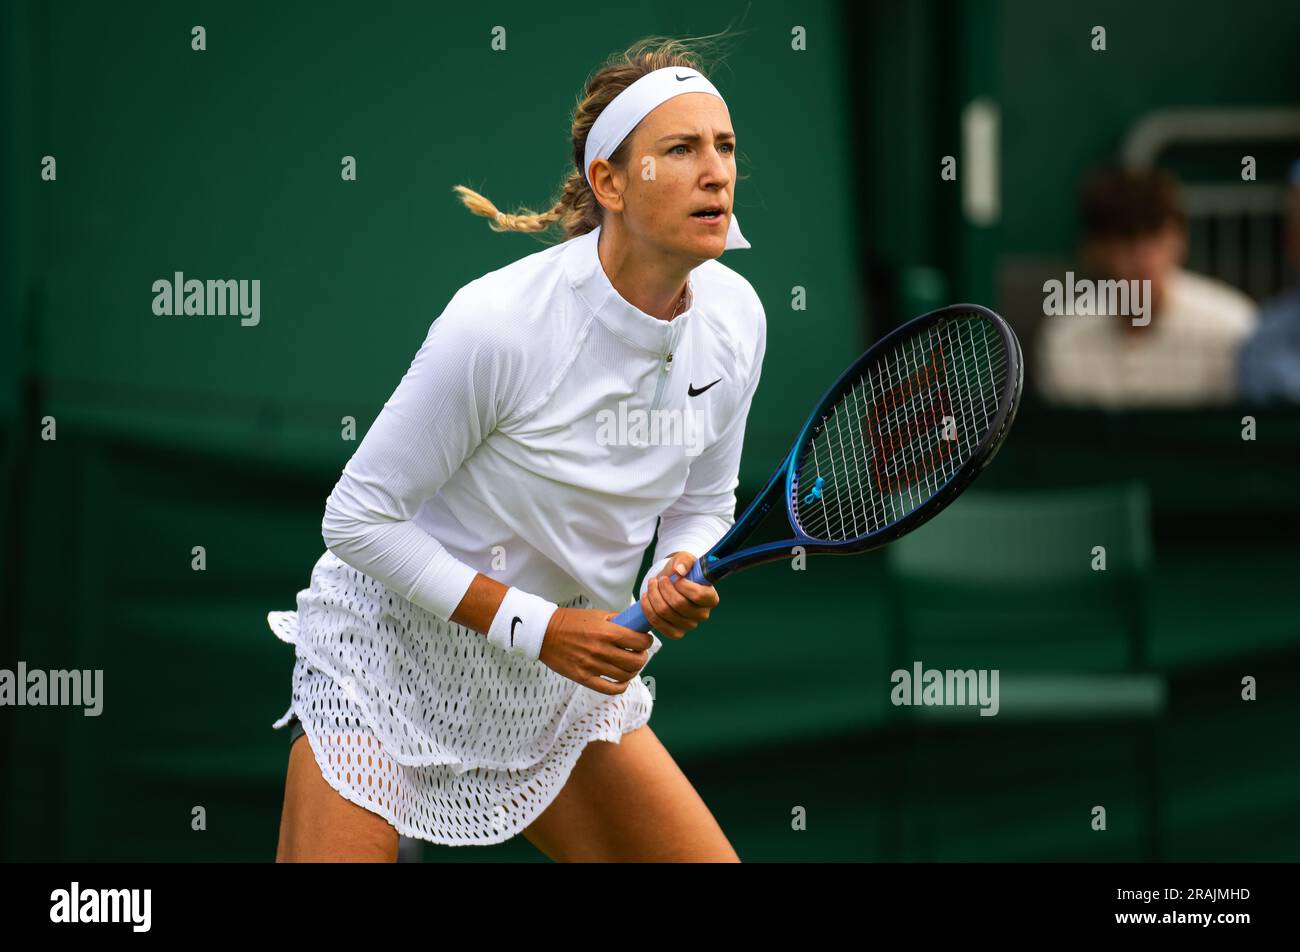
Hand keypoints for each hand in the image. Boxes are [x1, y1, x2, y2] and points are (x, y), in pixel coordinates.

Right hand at [538, 608, 654, 695]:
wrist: (544, 633)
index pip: (639, 642)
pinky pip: (610, 689)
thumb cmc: (571, 621)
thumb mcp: (596, 614)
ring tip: (630, 664)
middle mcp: (601, 650)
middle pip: (636, 661)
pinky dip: (621, 686)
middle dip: (642, 657)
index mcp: (606, 632)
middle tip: (639, 653)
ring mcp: (592, 666)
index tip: (645, 640)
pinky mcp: (583, 678)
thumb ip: (618, 620)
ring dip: (633, 670)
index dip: (647, 641)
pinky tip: (622, 679)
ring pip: (626, 675)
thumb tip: (638, 626)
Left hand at [639, 551, 719, 639]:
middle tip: (660, 579)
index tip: (677, 577)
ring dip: (654, 596)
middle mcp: (702, 614)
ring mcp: (689, 625)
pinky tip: (646, 597)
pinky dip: (648, 609)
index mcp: (711, 598)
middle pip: (679, 604)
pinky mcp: (675, 632)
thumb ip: (684, 561)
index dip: (684, 586)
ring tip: (652, 584)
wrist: (671, 582)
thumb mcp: (685, 559)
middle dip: (664, 588)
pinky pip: (658, 624)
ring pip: (666, 613)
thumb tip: (679, 570)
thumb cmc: (681, 571)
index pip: (699, 596)